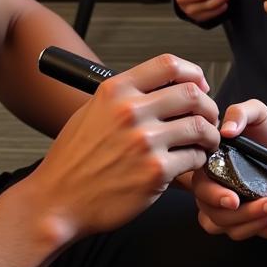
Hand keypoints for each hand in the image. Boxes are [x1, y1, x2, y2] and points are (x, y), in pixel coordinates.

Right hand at [36, 54, 220, 239]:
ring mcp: (144, 142)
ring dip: (209, 135)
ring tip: (204, 143)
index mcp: (116, 91)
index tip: (200, 85)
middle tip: (209, 119)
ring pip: (200, 127)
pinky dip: (198, 161)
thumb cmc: (73, 161)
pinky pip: (194, 158)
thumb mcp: (91, 111)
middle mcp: (130, 111)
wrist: (57, 202)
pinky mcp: (155, 172)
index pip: (169, 65)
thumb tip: (162, 87)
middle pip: (192, 94)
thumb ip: (125, 96)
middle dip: (209, 107)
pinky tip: (189, 164)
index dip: (193, 73)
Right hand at [191, 99, 266, 239]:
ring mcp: (226, 208)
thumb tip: (227, 129)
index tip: (234, 199)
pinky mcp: (243, 220)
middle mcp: (212, 188)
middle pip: (214, 214)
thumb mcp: (256, 113)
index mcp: (209, 164)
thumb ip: (240, 113)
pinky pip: (248, 234)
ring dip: (254, 224)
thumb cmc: (265, 134)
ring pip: (229, 229)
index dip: (213, 196)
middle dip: (243, 214)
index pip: (200, 186)